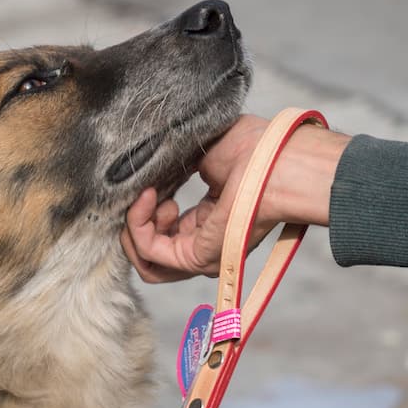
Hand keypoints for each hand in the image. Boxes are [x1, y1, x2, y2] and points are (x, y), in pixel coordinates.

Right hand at [121, 114, 350, 282]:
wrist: (273, 159)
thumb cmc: (253, 150)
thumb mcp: (200, 153)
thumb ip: (170, 166)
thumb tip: (141, 169)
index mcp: (209, 219)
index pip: (164, 230)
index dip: (146, 207)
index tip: (150, 178)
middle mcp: (204, 242)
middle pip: (150, 251)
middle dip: (136, 219)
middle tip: (147, 188)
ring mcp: (199, 254)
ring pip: (144, 258)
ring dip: (134, 223)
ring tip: (148, 193)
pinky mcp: (194, 257)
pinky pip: (148, 251)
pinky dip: (138, 224)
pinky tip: (148, 197)